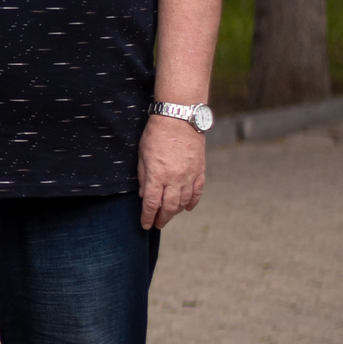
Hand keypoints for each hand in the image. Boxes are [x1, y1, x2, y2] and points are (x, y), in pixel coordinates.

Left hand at [138, 113, 206, 228]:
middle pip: (168, 207)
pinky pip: (197, 192)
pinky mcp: (199, 171)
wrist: (179, 119)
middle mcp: (174, 179)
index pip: (152, 204)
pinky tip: (186, 208)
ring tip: (169, 216)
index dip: (148, 217)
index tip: (145, 224)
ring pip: (183, 202)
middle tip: (157, 224)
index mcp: (157, 176)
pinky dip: (192, 202)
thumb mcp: (142, 155)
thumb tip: (144, 196)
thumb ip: (143, 177)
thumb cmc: (156, 134)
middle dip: (162, 219)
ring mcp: (189, 176)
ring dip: (175, 212)